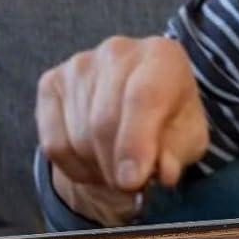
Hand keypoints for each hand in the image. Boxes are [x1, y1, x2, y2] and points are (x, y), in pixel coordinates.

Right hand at [36, 36, 209, 223]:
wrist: (138, 103)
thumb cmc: (169, 119)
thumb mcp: (188, 138)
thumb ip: (178, 152)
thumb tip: (163, 171)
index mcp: (162, 56)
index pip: (143, 97)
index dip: (136, 143)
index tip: (132, 180)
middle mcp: (117, 52)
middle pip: (104, 122)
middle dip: (116, 167)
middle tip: (131, 186)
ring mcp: (80, 65)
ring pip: (78, 138)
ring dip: (98, 168)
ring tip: (117, 166)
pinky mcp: (51, 83)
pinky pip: (54, 144)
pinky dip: (74, 168)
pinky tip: (94, 161)